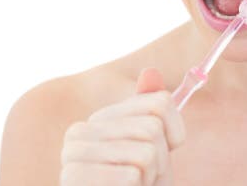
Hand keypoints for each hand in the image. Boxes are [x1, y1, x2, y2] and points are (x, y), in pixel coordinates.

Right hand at [60, 68, 185, 184]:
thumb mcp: (154, 149)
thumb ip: (150, 111)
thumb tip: (151, 71)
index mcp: (98, 120)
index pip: (159, 103)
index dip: (174, 133)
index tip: (162, 153)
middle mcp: (79, 132)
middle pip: (152, 127)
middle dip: (161, 161)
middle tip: (144, 179)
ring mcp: (72, 156)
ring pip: (147, 150)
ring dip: (151, 178)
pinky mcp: (74, 178)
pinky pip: (132, 173)